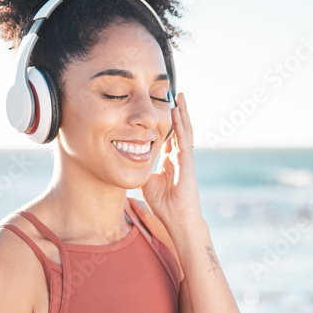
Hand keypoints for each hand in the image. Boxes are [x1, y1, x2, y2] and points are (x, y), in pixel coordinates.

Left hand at [141, 93, 200, 227]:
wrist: (176, 218)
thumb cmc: (163, 204)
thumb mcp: (146, 182)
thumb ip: (140, 169)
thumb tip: (125, 163)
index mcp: (170, 160)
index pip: (168, 136)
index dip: (165, 122)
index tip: (159, 108)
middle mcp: (179, 156)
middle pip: (179, 129)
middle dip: (177, 112)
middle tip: (174, 94)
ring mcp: (185, 158)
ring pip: (184, 130)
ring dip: (182, 113)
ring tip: (180, 96)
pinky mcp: (188, 162)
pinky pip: (184, 140)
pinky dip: (180, 125)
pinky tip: (177, 112)